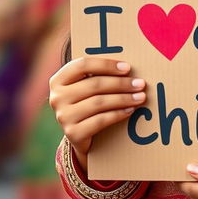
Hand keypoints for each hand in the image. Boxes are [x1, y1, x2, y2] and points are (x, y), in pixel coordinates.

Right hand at [49, 57, 146, 171]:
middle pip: (94, 84)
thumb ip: (100, 74)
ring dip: (124, 99)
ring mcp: (63, 116)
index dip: (106, 64)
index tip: (127, 67)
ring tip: (140, 97)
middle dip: (121, 83)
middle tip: (140, 84)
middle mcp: (57, 97)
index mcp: (59, 79)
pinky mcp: (73, 133)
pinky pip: (100, 120)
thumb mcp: (87, 86)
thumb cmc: (88, 101)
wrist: (80, 134)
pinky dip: (118, 114)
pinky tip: (130, 110)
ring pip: (99, 102)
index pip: (82, 65)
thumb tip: (129, 68)